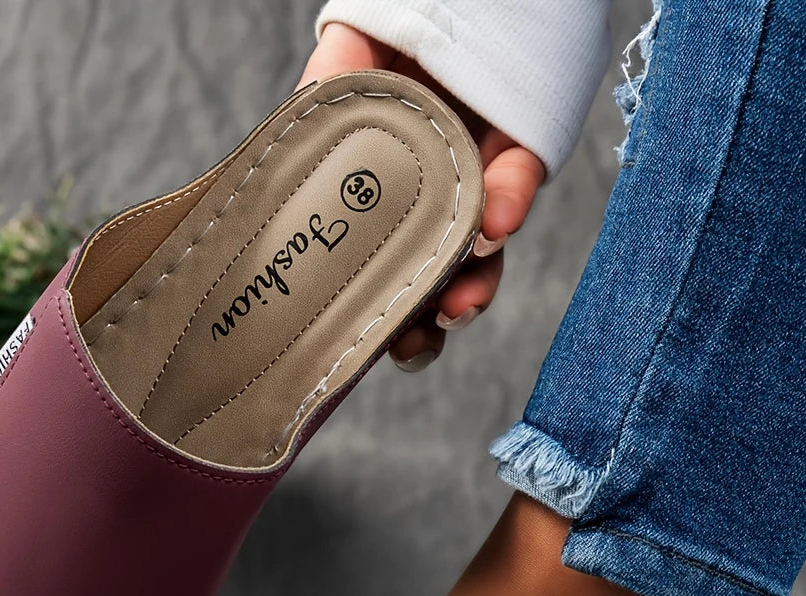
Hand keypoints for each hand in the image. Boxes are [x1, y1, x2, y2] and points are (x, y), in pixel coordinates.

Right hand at [299, 23, 544, 369]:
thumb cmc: (387, 34)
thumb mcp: (339, 73)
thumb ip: (315, 109)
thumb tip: (281, 151)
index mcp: (387, 193)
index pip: (387, 264)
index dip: (386, 312)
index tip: (377, 349)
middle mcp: (435, 195)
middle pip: (437, 273)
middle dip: (428, 318)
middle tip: (415, 347)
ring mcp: (479, 175)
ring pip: (483, 246)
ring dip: (475, 282)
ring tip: (458, 305)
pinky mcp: (524, 143)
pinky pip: (521, 174)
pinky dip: (510, 199)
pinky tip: (497, 224)